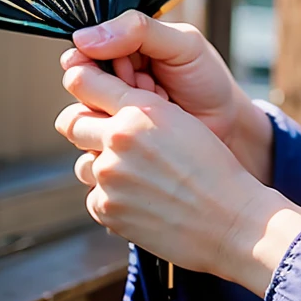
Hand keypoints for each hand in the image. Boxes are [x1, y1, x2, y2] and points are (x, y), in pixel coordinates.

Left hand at [56, 58, 300, 293]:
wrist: (228, 220)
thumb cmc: (212, 167)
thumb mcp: (179, 120)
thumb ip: (138, 108)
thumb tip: (103, 104)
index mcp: (139, 111)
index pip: (86, 83)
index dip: (81, 80)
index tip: (80, 81)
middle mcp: (117, 141)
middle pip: (71, 123)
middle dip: (84, 123)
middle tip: (105, 130)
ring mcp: (109, 179)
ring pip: (83, 162)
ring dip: (99, 163)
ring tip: (134, 171)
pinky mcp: (106, 211)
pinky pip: (95, 195)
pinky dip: (112, 196)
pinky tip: (142, 197)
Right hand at [62, 11, 273, 183]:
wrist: (230, 127)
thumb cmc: (208, 80)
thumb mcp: (183, 44)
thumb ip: (139, 30)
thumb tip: (85, 37)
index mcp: (121, 50)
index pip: (82, 52)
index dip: (94, 60)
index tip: (124, 65)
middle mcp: (110, 84)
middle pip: (79, 88)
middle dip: (117, 88)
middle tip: (150, 84)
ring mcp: (112, 119)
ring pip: (82, 122)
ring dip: (121, 115)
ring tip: (159, 106)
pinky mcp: (116, 151)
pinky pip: (94, 151)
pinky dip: (123, 142)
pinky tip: (152, 135)